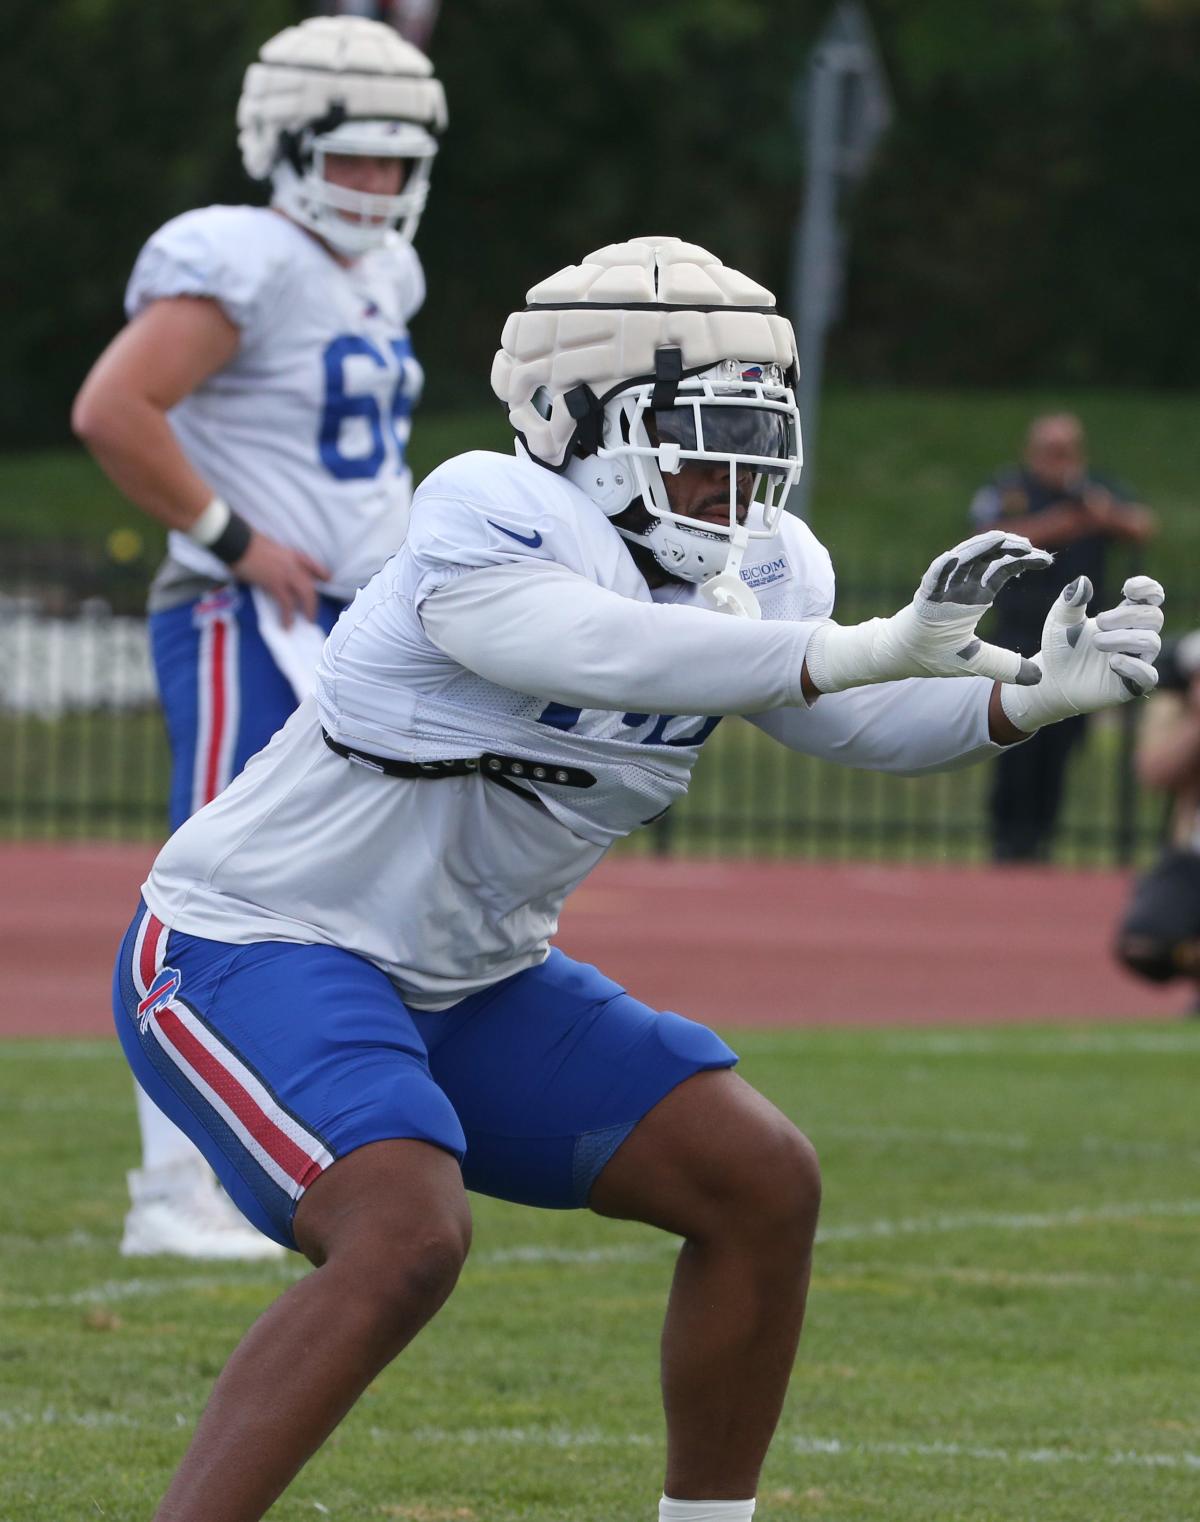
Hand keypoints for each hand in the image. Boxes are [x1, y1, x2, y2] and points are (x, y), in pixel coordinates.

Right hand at [232, 533, 329, 626]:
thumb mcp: (267, 547)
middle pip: (310, 585)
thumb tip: (270, 567)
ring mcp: (286, 573)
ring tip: (308, 621)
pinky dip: (288, 616)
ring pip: (306, 594)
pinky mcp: (275, 583)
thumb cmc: (246, 542)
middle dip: (314, 602)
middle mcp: (293, 564)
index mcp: (291, 554)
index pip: (312, 563)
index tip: (327, 579)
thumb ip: (275, 558)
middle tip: (313, 614)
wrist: (237, 541)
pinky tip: (287, 625)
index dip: (321, 572)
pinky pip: (287, 603)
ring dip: (309, 610)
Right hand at [804, 531, 1051, 693]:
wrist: (903, 658)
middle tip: (1029, 545)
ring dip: (981, 547)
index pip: (1004, 569)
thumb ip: (1005, 665)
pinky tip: (953, 559)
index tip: (1047, 560)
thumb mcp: (977, 662)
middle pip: (987, 556)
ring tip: (1002, 539)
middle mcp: (961, 587)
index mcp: (976, 596)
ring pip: (963, 558)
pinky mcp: (923, 597)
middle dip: (1008, 546)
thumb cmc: (936, 654)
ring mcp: (942, 589)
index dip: (1024, 561)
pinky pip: (932, 578)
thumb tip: (1038, 678)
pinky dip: (942, 568)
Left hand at [999, 574, 1163, 733]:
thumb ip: (1071, 601)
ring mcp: (1136, 660)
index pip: (1152, 597)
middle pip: (1154, 617)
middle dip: (1128, 616)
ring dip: (1124, 639)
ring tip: (1096, 642)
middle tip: (1100, 622)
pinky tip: (1113, 662)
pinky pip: (1149, 675)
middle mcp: (1135, 636)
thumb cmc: (1060, 647)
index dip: (1148, 588)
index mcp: (1123, 617)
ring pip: (1152, 642)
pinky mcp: (1131, 684)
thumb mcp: (1060, 620)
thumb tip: (1083, 581)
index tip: (1128, 588)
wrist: (1050, 680)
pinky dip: (1134, 666)